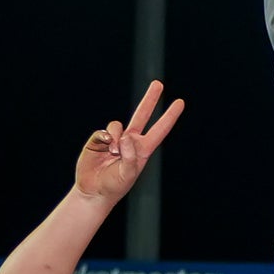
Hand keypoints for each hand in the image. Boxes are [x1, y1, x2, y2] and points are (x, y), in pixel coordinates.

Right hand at [76, 83, 184, 205]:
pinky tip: (103, 151)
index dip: (170, 116)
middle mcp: (130, 140)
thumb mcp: (127, 174)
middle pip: (142, 115)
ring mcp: (114, 138)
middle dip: (150, 99)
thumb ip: (130, 157)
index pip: (160, 129)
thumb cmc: (115, 185)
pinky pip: (102, 132)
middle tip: (158, 83)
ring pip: (117, 125)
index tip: (180, 102)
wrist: (93, 190)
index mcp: (143, 149)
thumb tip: (126, 136)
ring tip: (112, 155)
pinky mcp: (98, 139)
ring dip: (115, 139)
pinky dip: (103, 140)